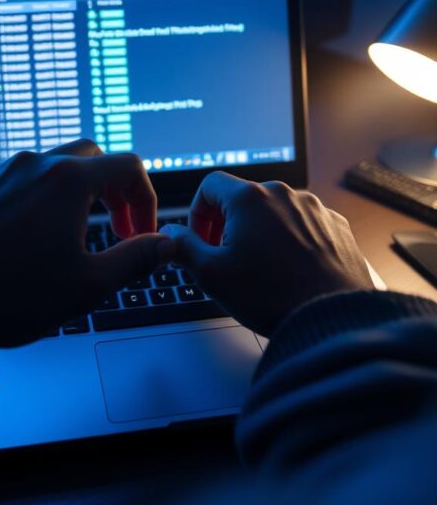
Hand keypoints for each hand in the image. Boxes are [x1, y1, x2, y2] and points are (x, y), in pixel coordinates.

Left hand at [0, 141, 173, 346]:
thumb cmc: (9, 297)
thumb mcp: (88, 285)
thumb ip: (136, 259)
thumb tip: (166, 245)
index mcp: (67, 181)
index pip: (128, 168)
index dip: (146, 201)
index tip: (142, 233)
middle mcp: (32, 164)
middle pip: (89, 157)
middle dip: (111, 189)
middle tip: (115, 229)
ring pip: (48, 166)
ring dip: (71, 192)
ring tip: (70, 234)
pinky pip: (13, 180)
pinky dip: (33, 198)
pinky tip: (26, 236)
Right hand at [161, 173, 373, 335]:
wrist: (331, 319)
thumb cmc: (272, 297)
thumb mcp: (210, 274)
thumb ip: (182, 246)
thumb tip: (170, 233)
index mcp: (250, 198)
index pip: (210, 185)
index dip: (198, 212)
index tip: (201, 240)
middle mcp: (284, 194)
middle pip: (244, 197)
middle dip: (229, 224)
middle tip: (227, 259)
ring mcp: (314, 208)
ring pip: (276, 211)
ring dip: (262, 231)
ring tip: (262, 268)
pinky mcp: (336, 225)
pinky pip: (304, 224)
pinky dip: (292, 240)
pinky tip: (291, 269)